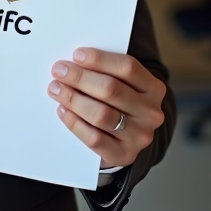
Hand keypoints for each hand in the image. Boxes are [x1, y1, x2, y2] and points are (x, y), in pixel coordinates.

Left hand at [47, 48, 165, 168]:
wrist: (126, 141)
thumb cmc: (119, 104)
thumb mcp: (123, 84)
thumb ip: (106, 71)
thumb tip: (74, 61)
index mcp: (154, 88)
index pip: (128, 67)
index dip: (99, 59)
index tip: (76, 55)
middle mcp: (151, 113)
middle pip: (111, 89)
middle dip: (80, 78)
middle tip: (59, 71)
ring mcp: (139, 136)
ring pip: (101, 114)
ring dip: (73, 99)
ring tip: (56, 89)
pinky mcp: (123, 155)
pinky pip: (94, 138)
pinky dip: (74, 123)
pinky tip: (63, 111)